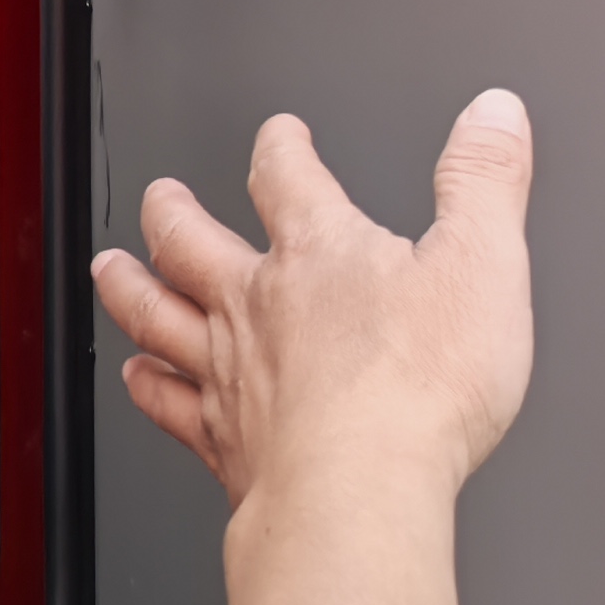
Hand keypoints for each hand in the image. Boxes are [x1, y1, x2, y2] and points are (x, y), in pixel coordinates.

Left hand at [89, 91, 533, 512]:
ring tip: (111, 267)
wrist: (357, 490)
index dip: (281, 149)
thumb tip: (492, 115)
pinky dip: (146, 385)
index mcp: (319, 256)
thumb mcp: (483, 263)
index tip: (278, 136)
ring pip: (157, 313)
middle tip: (159, 196)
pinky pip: (167, 401)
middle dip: (172, 212)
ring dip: (130, 286)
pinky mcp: (222, 439)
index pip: (287, 177)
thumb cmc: (418, 389)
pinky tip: (136, 377)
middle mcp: (256, 307)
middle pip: (192, 242)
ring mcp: (229, 373)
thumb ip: (485, 181)